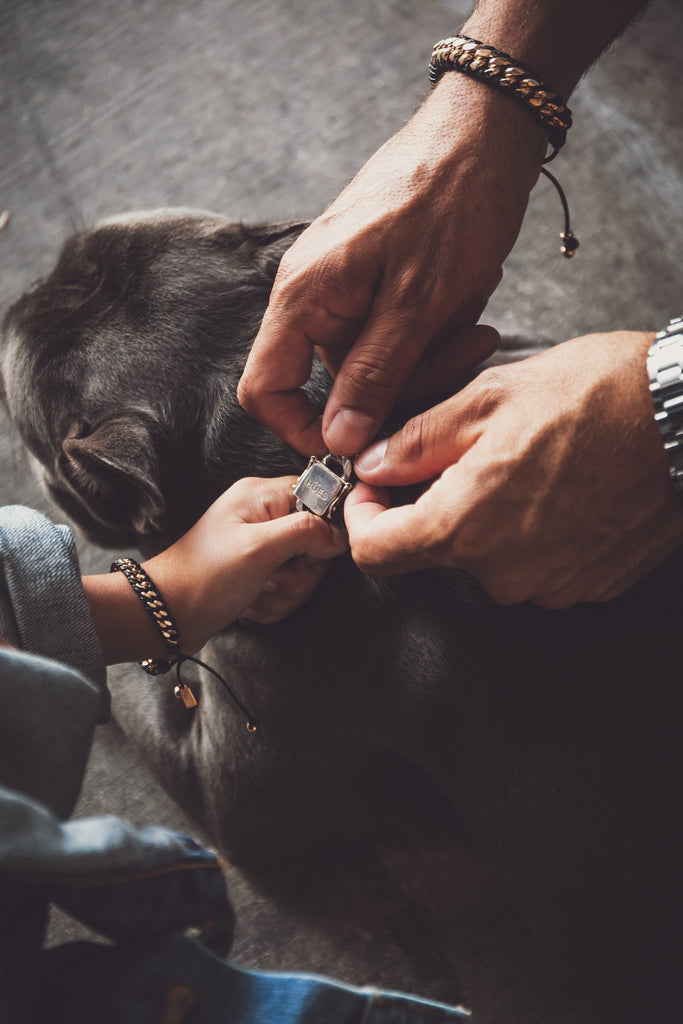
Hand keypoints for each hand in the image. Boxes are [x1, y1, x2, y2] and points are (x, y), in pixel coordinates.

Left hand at [145, 477, 346, 650]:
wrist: (168, 615)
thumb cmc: (205, 577)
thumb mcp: (259, 548)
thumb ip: (307, 532)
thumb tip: (341, 535)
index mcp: (262, 495)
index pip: (320, 499)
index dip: (323, 530)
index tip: (307, 553)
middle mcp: (264, 515)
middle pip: (317, 541)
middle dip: (300, 572)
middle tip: (272, 577)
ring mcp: (263, 545)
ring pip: (306, 570)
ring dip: (285, 592)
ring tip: (256, 592)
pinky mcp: (260, 571)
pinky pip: (290, 588)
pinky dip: (274, 602)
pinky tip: (250, 603)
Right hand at [237, 73, 545, 455]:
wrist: (486, 133)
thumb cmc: (451, 199)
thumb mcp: (419, 301)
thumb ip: (374, 375)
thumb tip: (337, 439)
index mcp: (304, 297)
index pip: (265, 389)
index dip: (302, 429)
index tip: (359, 446)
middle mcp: (315, 298)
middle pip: (336, 385)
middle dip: (401, 388)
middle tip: (461, 354)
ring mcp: (347, 293)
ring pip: (375, 368)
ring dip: (428, 362)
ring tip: (475, 325)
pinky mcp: (378, 289)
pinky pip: (396, 340)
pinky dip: (433, 339)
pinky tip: (469, 311)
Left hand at [345, 332, 682, 607]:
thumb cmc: (594, 396)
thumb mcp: (488, 400)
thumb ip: (416, 441)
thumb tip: (372, 465)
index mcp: (466, 527)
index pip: (376, 555)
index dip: (362, 518)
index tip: (374, 487)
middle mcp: (504, 572)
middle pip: (434, 552)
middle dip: (431, 505)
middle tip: (459, 452)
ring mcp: (551, 585)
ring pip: (486, 558)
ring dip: (484, 517)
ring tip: (522, 462)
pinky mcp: (589, 584)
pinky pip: (534, 564)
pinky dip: (529, 531)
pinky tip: (556, 485)